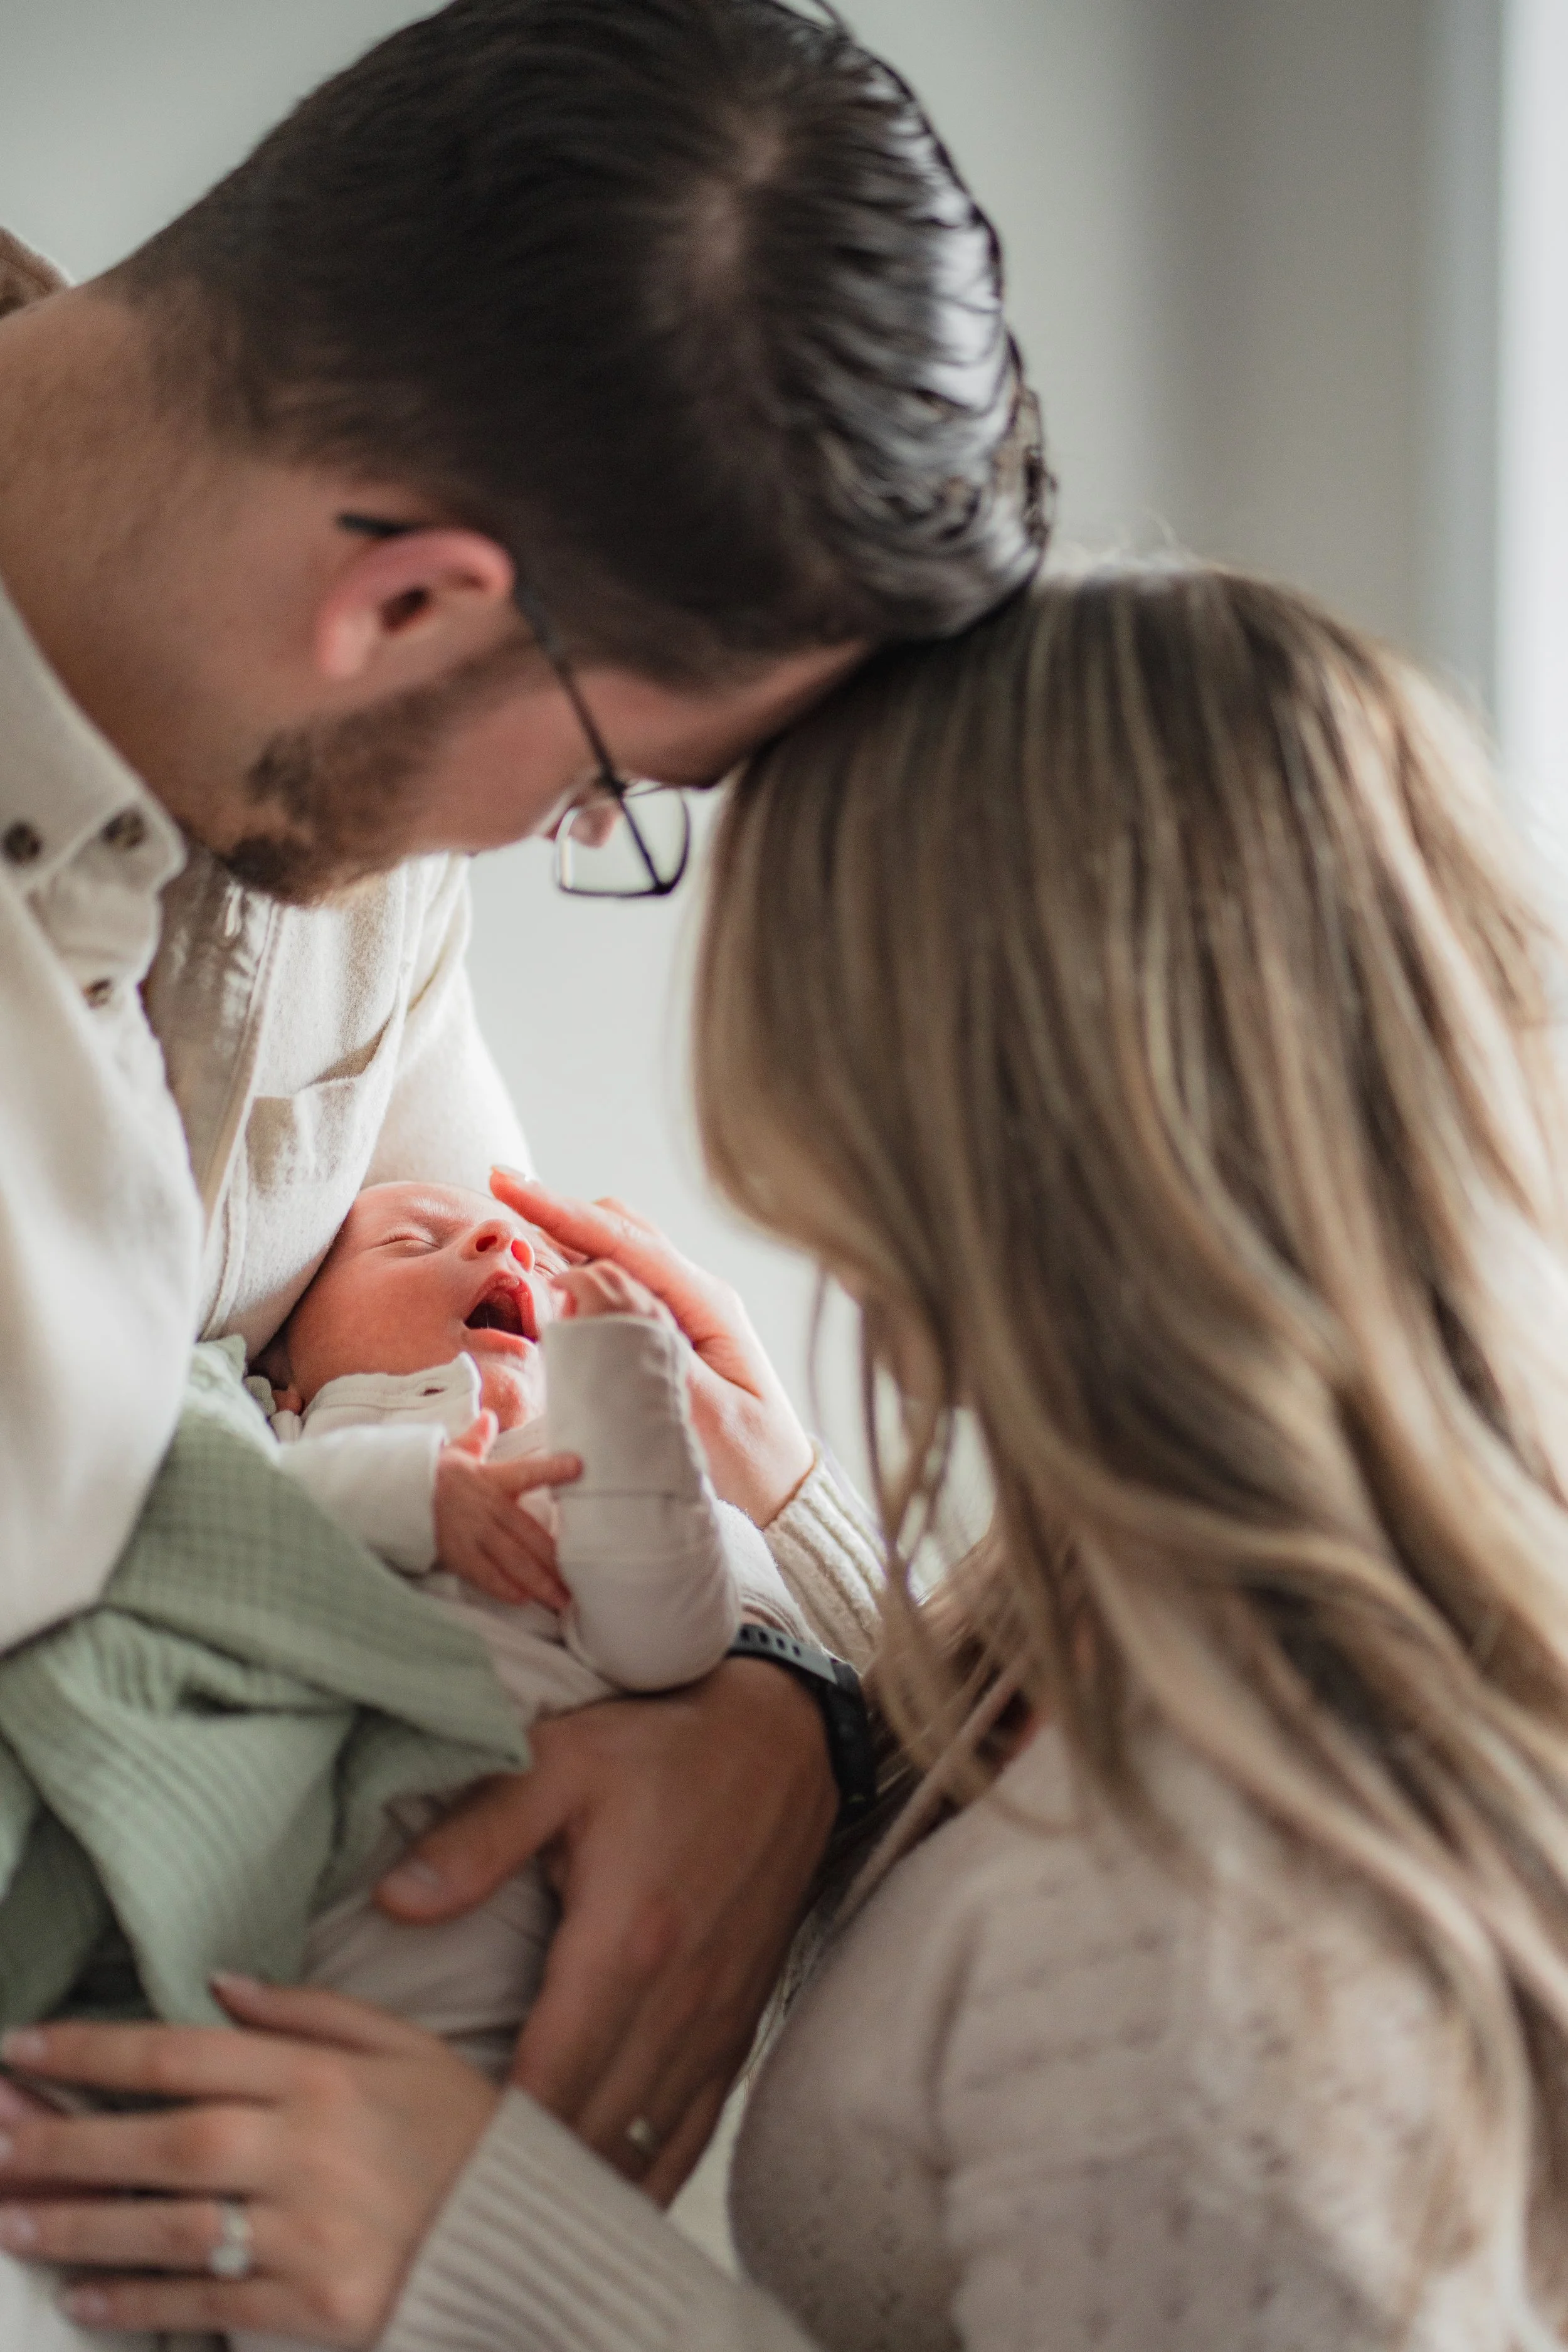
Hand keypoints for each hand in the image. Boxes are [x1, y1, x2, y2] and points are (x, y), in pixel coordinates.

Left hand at [0, 1980, 498, 2345]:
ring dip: (82, 2226)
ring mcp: (311, 2231)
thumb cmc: (463, 2131)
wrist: (529, 2234)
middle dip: (62, 2144)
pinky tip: (84, 2295)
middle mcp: (309, 2147)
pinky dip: (138, 2301)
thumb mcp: (403, 2043)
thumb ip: (309, 2010)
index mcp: (324, 2075)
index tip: (23, 2048)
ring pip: (170, 2226)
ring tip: (13, 2222)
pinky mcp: (317, 2305)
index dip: (93, 2051)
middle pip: (161, 2141)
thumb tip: (219, 1986)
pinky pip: (207, 2303)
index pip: (183, 2054)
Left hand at [377, 1658, 836, 2200]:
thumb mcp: (561, 1762)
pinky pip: (695, 2128)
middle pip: (594, 2128)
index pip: (549, 2080)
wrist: (787, 1737)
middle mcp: (678, 1997)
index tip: (433, 2167)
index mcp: (625, 1941)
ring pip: (645, 2142)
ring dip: (584, 2182)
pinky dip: (650, 2172)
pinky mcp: (740, 2021)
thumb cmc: (665, 1744)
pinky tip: (610, 2200)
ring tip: (512, 2214)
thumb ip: (478, 1834)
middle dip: (524, 2172)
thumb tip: (394, 1900)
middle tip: (449, 2202)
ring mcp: (716, 2017)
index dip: (492, 2138)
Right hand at [434, 1424, 580, 1609]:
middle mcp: (486, 1507)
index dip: (552, 1469)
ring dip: (538, 1580)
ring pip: (512, 1559)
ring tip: (560, 1599)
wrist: (390, 1493)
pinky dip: (503, 1587)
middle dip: (554, 1559)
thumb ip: (477, 1438)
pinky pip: (483, 1574)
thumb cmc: (427, 1474)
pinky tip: (522, 1599)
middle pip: (527, 1533)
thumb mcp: (454, 1453)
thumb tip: (489, 1417)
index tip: (579, 1466)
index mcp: (490, 1479)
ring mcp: (471, 1532)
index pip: (526, 1472)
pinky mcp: (456, 1553)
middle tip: (578, 1581)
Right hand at [492, 1171, 814, 1524]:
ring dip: (566, 1238)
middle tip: (497, 1194)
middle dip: (558, 1211)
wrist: (784, 1490)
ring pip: (617, 1251)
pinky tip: (549, 1278)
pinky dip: (580, 1271)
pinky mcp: (670, 1330)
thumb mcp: (707, 1413)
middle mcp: (696, 1293)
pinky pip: (619, 1285)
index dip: (562, 1211)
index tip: (507, 1184)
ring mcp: (684, 1309)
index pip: (625, 1241)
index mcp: (707, 1302)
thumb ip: (649, 1349)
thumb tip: (591, 1288)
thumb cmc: (752, 1458)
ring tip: (510, 1231)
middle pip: (618, 1229)